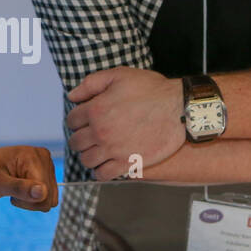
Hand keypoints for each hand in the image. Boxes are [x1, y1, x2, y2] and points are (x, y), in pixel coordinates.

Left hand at [0, 144, 57, 210]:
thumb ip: (19, 188)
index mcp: (33, 157)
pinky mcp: (45, 172)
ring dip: (30, 200)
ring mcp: (46, 164)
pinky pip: (47, 196)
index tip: (8, 190)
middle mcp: (44, 157)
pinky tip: (19, 188)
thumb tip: (42, 192)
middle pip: (49, 198)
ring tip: (13, 188)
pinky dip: (32, 198)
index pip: (45, 194)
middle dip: (29, 201)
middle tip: (9, 189)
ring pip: (49, 199)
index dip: (26, 200)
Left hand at [66, 67, 184, 179]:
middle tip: (89, 136)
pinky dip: (100, 172)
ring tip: (96, 151)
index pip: (72, 121)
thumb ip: (91, 83)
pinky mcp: (128, 163)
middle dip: (80, 138)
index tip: (83, 121)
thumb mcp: (119, 75)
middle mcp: (101, 132)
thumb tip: (73, 96)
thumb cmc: (152, 90)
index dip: (77, 120)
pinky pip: (103, 174)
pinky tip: (104, 165)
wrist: (179, 108)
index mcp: (96, 110)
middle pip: (76, 142)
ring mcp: (113, 149)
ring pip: (87, 160)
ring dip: (88, 155)